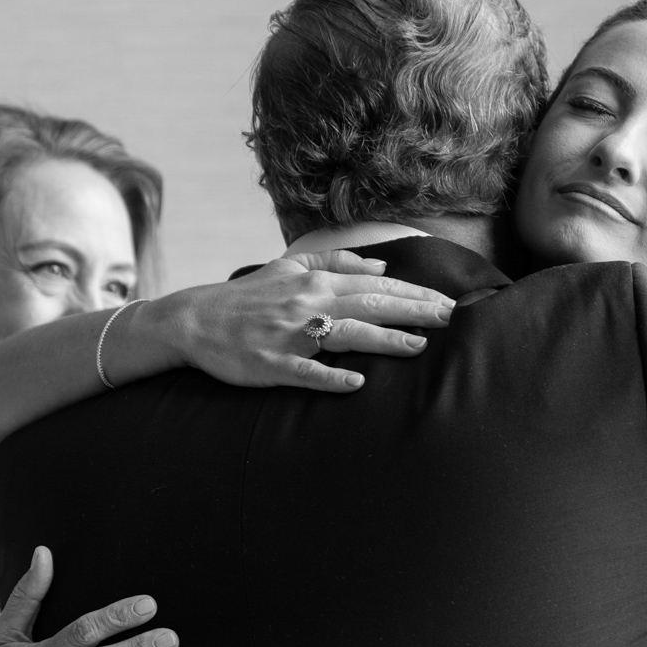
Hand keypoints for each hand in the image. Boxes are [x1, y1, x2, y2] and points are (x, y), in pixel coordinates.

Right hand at [157, 250, 456, 391]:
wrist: (195, 319)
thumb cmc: (248, 297)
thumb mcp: (288, 266)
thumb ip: (335, 262)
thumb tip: (380, 266)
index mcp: (314, 281)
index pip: (375, 286)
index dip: (413, 293)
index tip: (447, 301)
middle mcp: (308, 303)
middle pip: (370, 306)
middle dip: (413, 311)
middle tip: (451, 318)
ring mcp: (291, 335)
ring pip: (346, 335)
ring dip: (384, 340)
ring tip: (419, 347)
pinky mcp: (273, 364)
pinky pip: (307, 372)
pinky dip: (331, 377)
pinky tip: (357, 384)